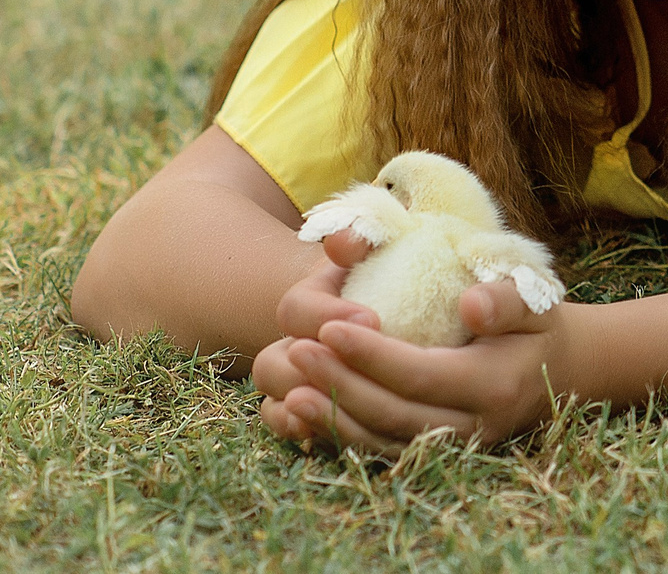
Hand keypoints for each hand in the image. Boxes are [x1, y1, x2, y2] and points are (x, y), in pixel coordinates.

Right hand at [253, 230, 379, 437]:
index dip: (328, 316)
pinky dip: (302, 430)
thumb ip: (361, 237)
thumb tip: (345, 241)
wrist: (394, 313)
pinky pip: (290, 428)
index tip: (373, 319)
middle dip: (311, 368)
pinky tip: (329, 431)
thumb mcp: (380, 251)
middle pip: (273, 364)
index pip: (297, 310)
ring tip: (340, 402)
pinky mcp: (310, 413)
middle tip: (357, 366)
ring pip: (276, 400)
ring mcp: (294, 384)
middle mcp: (290, 346)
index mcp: (306, 304)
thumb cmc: (387, 278)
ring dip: (303, 404)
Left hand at [260, 242, 572, 453]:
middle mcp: (472, 426)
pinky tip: (303, 415)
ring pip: (380, 441)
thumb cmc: (535, 324)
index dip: (371, 355)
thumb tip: (470, 304)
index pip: (421, 374)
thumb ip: (507, 298)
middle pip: (392, 413)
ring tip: (291, 389)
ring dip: (331, 418)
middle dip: (340, 384)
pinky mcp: (434, 453)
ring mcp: (452, 448)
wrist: (556, 370)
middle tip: (299, 351)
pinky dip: (337, 437)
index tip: (329, 327)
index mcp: (494, 385)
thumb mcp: (536, 300)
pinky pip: (377, 452)